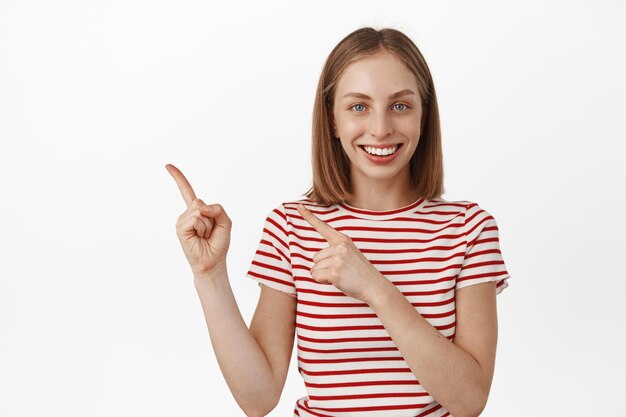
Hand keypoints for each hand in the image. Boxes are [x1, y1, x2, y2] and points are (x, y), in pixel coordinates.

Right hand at [166, 163, 231, 277]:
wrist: (213, 262)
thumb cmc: (218, 243)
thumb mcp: (225, 221)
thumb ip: (217, 208)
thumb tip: (200, 206)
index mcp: (197, 210)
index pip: (186, 190)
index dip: (178, 177)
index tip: (167, 165)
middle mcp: (187, 214)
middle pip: (201, 202)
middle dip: (212, 217)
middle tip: (209, 232)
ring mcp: (182, 220)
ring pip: (199, 211)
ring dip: (208, 225)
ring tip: (204, 236)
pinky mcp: (180, 228)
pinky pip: (195, 218)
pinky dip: (202, 228)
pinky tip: (199, 237)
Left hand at [296, 203, 387, 303]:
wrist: (374, 286)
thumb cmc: (359, 272)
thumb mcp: (350, 253)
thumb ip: (335, 249)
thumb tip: (316, 258)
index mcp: (343, 240)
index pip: (323, 227)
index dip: (309, 216)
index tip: (299, 206)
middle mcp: (340, 246)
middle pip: (315, 257)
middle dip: (323, 267)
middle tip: (341, 271)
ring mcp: (337, 258)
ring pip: (314, 268)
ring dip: (323, 275)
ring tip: (341, 276)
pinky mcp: (334, 271)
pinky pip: (316, 276)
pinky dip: (323, 281)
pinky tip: (338, 281)